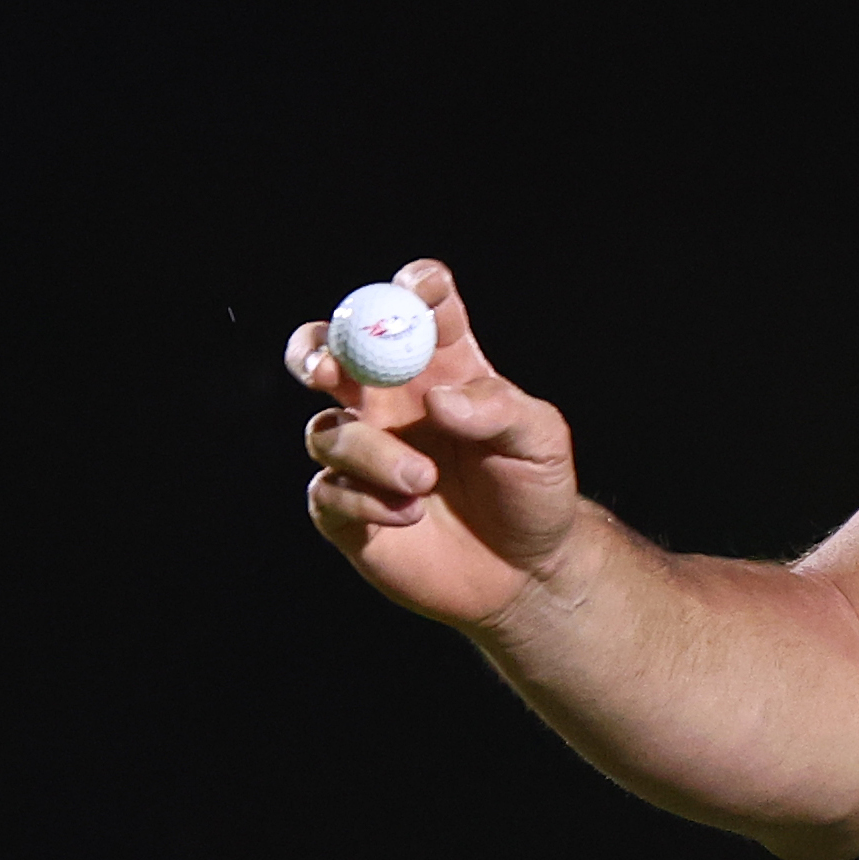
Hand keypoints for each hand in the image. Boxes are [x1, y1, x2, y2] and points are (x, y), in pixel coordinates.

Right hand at [288, 258, 583, 630]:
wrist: (526, 573)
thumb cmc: (535, 492)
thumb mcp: (541, 442)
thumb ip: (499, 408)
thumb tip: (439, 398)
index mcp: (442, 365)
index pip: (417, 305)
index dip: (413, 287)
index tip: (416, 291)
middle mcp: (393, 401)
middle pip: (330, 349)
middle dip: (316, 348)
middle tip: (327, 369)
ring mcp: (365, 453)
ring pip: (326, 430)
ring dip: (368, 452)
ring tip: (424, 481)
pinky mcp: (347, 509)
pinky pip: (326, 491)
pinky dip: (363, 501)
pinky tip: (408, 515)